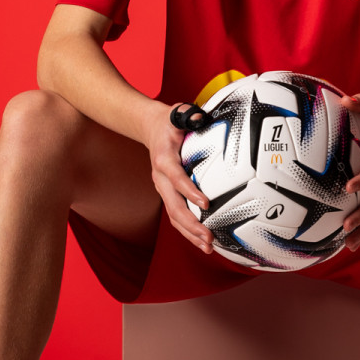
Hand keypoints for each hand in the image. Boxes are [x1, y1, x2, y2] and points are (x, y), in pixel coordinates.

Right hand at [146, 101, 212, 253]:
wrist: (149, 128)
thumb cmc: (168, 121)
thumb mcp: (177, 113)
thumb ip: (188, 115)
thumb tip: (200, 117)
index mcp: (164, 160)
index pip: (176, 178)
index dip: (189, 191)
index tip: (206, 203)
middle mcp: (160, 178)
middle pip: (174, 206)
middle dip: (191, 224)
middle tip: (209, 237)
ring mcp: (162, 189)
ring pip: (174, 216)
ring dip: (190, 234)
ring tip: (208, 247)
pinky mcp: (167, 194)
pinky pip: (176, 216)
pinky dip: (188, 230)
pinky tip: (202, 241)